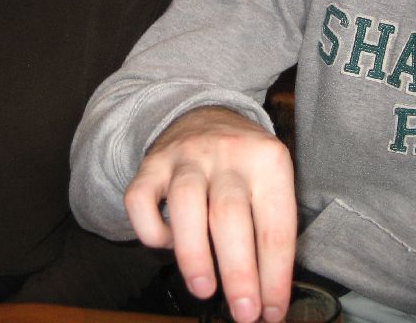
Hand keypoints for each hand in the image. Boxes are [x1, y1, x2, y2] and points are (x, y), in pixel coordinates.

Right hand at [124, 106, 296, 322]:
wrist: (205, 113)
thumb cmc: (244, 163)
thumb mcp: (271, 179)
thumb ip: (271, 227)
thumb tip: (271, 295)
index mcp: (268, 160)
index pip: (275, 225)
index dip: (275, 275)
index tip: (272, 311)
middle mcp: (227, 153)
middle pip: (231, 216)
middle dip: (238, 272)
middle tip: (243, 312)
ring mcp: (185, 156)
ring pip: (186, 205)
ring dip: (195, 255)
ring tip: (204, 289)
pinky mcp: (151, 163)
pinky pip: (140, 200)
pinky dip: (151, 230)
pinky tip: (168, 244)